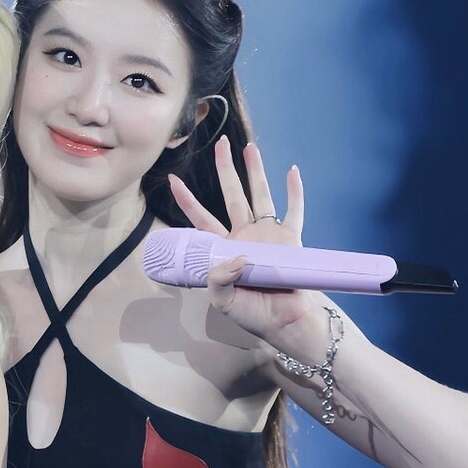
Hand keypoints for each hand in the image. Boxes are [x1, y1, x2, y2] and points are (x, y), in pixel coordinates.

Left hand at [169, 136, 331, 362]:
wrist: (284, 322)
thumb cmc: (251, 314)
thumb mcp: (222, 301)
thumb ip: (217, 280)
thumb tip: (234, 258)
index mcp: (222, 249)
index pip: (200, 219)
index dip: (187, 200)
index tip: (172, 180)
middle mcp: (243, 236)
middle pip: (231, 195)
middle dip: (225, 170)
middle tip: (220, 145)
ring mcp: (268, 235)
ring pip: (260, 195)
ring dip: (256, 171)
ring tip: (249, 148)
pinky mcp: (291, 240)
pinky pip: (294, 211)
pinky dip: (294, 191)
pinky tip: (291, 171)